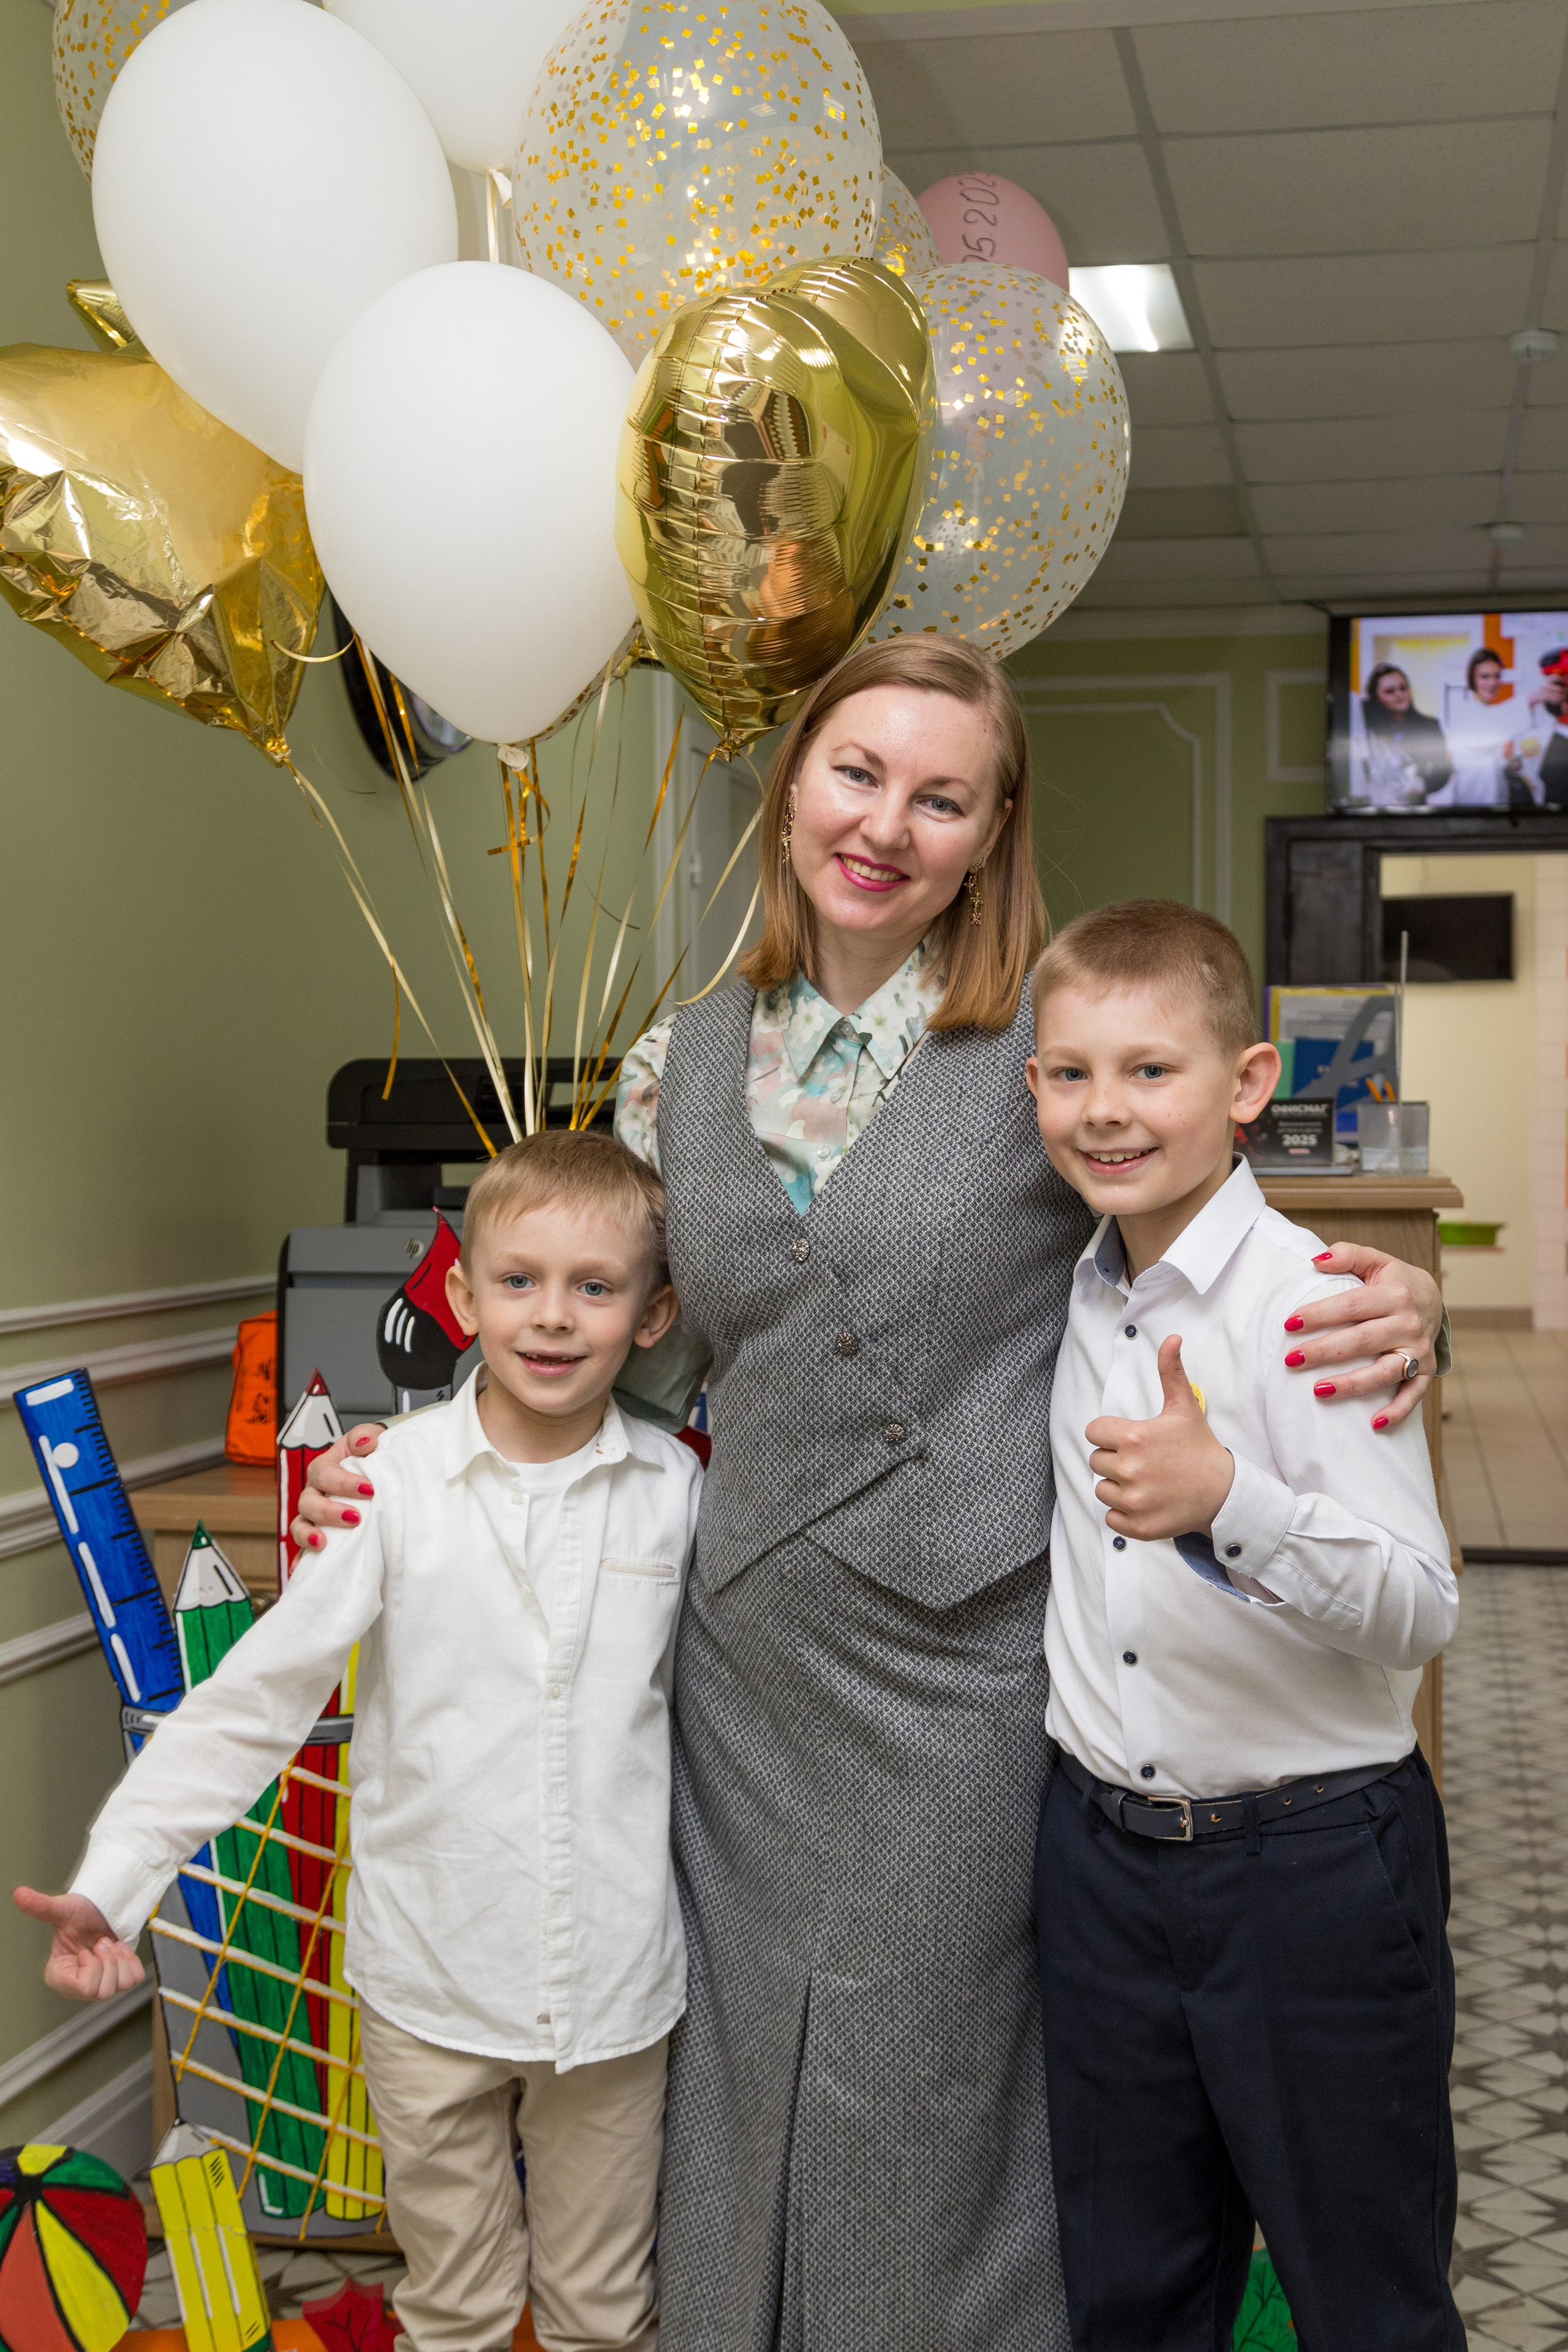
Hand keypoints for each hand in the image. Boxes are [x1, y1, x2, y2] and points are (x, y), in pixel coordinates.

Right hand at [12, 1887, 143, 2000]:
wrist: (99, 1909)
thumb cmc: (79, 1913)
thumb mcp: (62, 1909)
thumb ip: (40, 1906)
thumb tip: (19, 1894)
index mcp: (59, 1976)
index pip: (84, 1987)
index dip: (92, 1966)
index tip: (86, 1950)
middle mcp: (78, 1987)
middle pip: (103, 1991)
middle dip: (108, 1961)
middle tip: (101, 1942)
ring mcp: (99, 1985)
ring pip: (120, 1986)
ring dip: (120, 1959)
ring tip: (109, 1943)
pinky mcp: (118, 1979)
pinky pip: (134, 1979)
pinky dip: (131, 1960)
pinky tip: (120, 1947)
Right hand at [291, 1424, 385, 1552]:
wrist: (382, 1471)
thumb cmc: (373, 1455)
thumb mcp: (372, 1438)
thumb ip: (366, 1435)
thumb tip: (364, 1443)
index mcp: (325, 1467)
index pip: (324, 1473)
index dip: (343, 1482)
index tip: (369, 1489)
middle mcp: (315, 1491)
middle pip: (308, 1502)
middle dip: (329, 1512)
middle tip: (355, 1518)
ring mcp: (315, 1515)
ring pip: (300, 1525)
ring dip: (308, 1536)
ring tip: (323, 1544)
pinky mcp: (321, 1534)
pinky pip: (304, 1549)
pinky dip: (301, 1560)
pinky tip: (302, 1571)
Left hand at [1086, 1338, 1235, 1542]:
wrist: (1225, 1494)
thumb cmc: (1200, 1448)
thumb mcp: (1185, 1407)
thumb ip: (1171, 1371)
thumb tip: (1172, 1338)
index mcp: (1134, 1438)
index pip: (1094, 1432)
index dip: (1111, 1433)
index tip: (1132, 1439)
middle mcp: (1130, 1470)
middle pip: (1097, 1460)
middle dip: (1115, 1459)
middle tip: (1144, 1461)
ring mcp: (1133, 1501)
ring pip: (1101, 1489)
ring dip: (1118, 1486)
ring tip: (1147, 1481)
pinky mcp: (1138, 1527)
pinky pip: (1110, 1518)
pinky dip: (1123, 1513)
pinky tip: (1146, 1502)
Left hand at [1281, 1245, 1440, 1429]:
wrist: (1434, 1298)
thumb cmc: (1393, 1281)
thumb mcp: (1375, 1260)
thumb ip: (1347, 1255)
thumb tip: (1316, 1261)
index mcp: (1394, 1294)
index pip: (1351, 1305)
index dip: (1319, 1314)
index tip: (1288, 1324)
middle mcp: (1409, 1323)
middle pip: (1362, 1340)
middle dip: (1325, 1351)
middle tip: (1291, 1360)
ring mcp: (1418, 1351)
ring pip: (1385, 1372)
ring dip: (1352, 1384)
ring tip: (1319, 1391)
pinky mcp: (1425, 1371)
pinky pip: (1413, 1395)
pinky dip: (1397, 1412)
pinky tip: (1374, 1424)